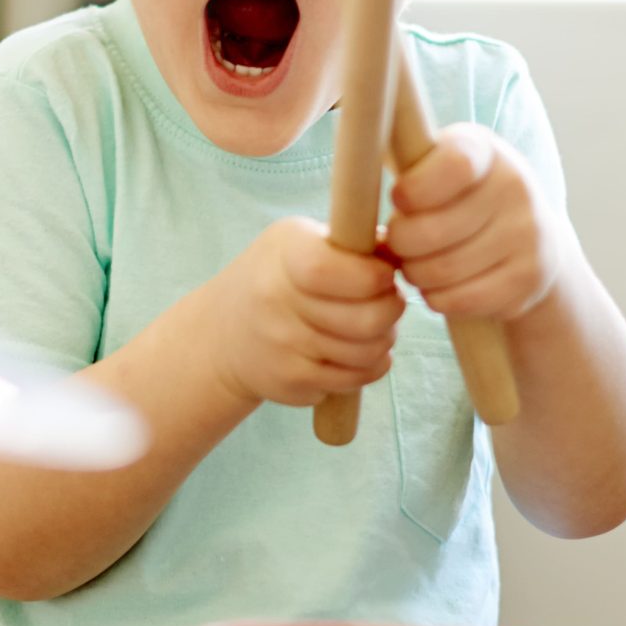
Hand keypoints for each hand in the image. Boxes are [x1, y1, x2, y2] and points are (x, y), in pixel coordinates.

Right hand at [202, 216, 403, 407]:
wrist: (221, 334)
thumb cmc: (276, 277)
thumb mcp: (300, 242)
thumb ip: (351, 243)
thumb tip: (404, 250)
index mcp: (283, 255)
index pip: (332, 271)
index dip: (373, 276)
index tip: (384, 274)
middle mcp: (276, 302)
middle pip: (366, 319)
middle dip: (392, 310)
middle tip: (389, 301)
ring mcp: (282, 348)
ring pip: (367, 353)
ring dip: (384, 340)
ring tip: (373, 326)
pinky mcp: (291, 383)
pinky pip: (354, 380)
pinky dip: (368, 366)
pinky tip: (356, 351)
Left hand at [386, 122, 570, 321]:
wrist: (532, 240)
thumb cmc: (458, 196)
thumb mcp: (437, 165)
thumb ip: (404, 158)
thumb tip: (358, 161)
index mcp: (483, 151)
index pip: (452, 165)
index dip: (415, 189)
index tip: (399, 199)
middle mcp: (515, 188)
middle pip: (432, 230)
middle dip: (402, 242)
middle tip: (399, 242)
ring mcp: (528, 235)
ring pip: (441, 270)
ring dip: (415, 273)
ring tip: (418, 262)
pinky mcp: (528, 279)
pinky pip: (459, 299)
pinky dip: (437, 297)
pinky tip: (439, 284)